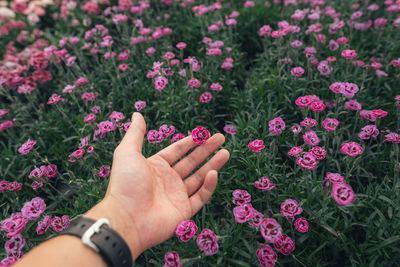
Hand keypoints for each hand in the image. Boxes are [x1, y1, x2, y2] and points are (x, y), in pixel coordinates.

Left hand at [86, 112, 229, 258]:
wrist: (126, 219)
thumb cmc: (126, 184)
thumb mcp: (128, 152)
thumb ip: (135, 133)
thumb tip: (137, 113)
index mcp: (155, 166)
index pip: (178, 151)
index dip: (191, 141)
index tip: (205, 133)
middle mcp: (168, 180)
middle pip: (192, 162)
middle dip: (206, 149)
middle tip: (221, 138)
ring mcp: (176, 196)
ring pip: (200, 178)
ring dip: (213, 165)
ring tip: (226, 152)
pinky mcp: (184, 211)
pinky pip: (200, 196)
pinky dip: (208, 185)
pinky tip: (213, 173)